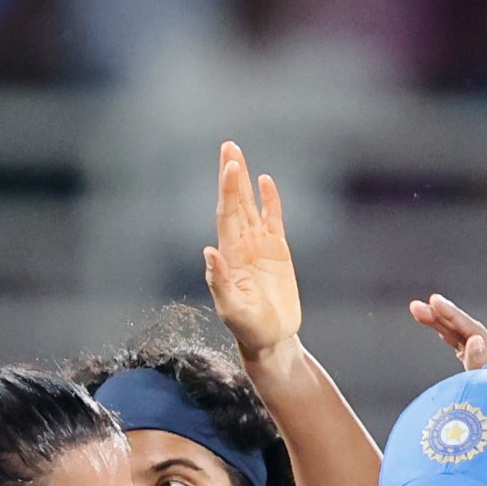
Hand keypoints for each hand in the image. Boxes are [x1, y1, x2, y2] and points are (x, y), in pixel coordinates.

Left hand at [203, 140, 301, 362]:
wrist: (271, 338)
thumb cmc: (248, 328)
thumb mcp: (231, 309)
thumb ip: (219, 282)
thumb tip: (209, 252)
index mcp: (229, 254)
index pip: (227, 214)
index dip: (228, 189)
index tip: (230, 167)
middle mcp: (241, 244)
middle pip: (235, 202)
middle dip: (231, 175)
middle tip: (228, 146)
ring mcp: (259, 246)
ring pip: (251, 206)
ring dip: (245, 181)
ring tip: (237, 154)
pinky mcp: (277, 251)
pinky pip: (273, 219)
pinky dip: (270, 201)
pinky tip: (266, 181)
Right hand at [407, 293, 486, 376]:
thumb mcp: (485, 396)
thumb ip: (479, 367)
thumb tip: (475, 340)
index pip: (476, 333)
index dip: (454, 317)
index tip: (434, 303)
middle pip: (468, 332)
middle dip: (442, 317)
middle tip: (418, 305)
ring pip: (462, 338)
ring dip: (440, 324)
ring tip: (417, 310)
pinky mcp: (481, 373)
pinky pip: (462, 348)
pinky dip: (447, 336)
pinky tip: (438, 328)